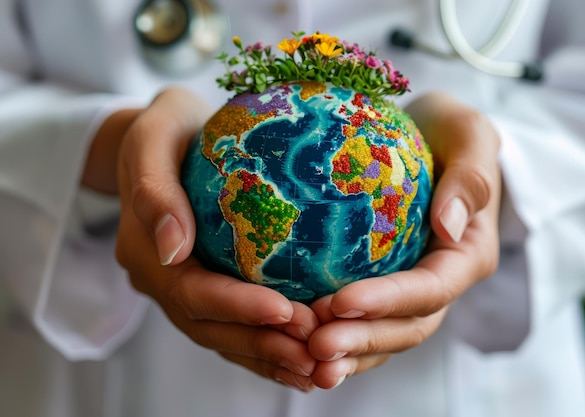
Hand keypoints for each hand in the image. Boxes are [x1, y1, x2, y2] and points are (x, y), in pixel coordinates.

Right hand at [111, 87, 318, 390]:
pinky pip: (233, 325)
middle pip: (208, 326)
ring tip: (317, 368)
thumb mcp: (153, 136)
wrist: (163, 136)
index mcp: (144, 250)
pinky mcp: (206, 286)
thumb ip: (154, 190)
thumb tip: (174, 249)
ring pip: (222, 335)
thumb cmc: (164, 128)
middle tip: (313, 351)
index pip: (190, 291)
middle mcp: (161, 278)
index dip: (235, 307)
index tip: (285, 311)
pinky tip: (303, 358)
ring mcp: (181, 288)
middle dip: (261, 342)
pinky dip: (266, 345)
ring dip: (268, 355)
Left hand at [307, 92, 501, 388]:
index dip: (388, 302)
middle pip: (407, 326)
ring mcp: (414, 289)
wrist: (438, 139)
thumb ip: (469, 177)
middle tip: (316, 345)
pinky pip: (364, 320)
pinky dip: (339, 335)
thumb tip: (447, 225)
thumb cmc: (453, 133)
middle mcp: (442, 281)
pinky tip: (301, 344)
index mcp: (467, 253)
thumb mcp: (469, 134)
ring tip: (306, 360)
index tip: (340, 302)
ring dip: (349, 352)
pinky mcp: (386, 285)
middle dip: (363, 339)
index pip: (430, 288)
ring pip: (385, 334)